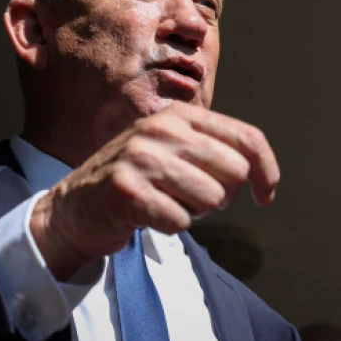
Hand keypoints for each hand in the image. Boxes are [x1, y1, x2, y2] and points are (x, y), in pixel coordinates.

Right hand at [30, 102, 279, 279]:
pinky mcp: (126, 190)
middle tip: (193, 199)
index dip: (266, 172)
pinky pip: (180, 220)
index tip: (265, 196)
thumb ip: (217, 152)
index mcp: (180, 115)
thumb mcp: (176, 151)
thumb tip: (264, 177)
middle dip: (224, 196)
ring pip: (211, 198)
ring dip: (195, 212)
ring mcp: (140, 157)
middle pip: (234, 172)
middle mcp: (161, 128)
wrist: (73, 208)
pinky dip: (171, 226)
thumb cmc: (138, 181)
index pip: (248, 139)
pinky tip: (149, 216)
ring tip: (167, 203)